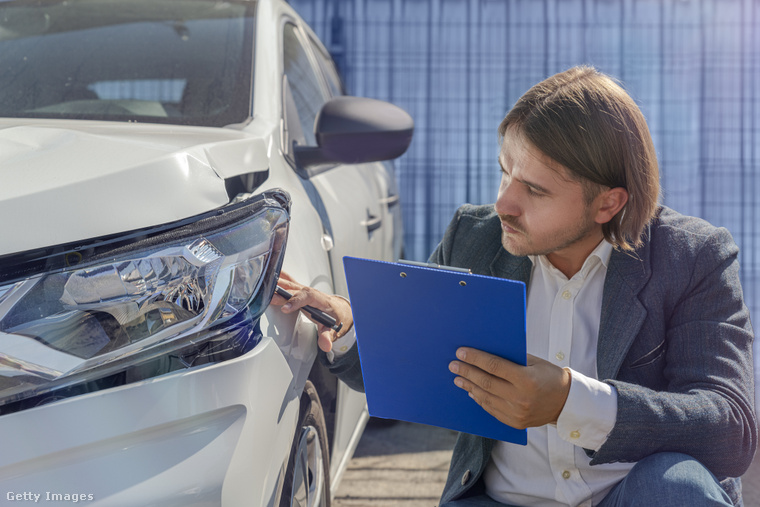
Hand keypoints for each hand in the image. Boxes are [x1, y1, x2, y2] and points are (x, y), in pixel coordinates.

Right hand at [270, 271, 353, 352]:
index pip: (308, 296)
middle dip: (281, 293)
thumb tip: (326, 344)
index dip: (295, 301)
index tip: (285, 308)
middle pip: (294, 289)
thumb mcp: (334, 329)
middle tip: (268, 298)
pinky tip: (267, 274)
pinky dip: (278, 277)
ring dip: (276, 284)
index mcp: (320, 300)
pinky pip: (287, 281)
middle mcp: (310, 292)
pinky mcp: (298, 290)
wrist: (338, 309)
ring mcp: (304, 290)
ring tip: (261, 285)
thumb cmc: (336, 316)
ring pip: (289, 283)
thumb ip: (328, 336)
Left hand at [449, 349, 570, 428]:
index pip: (494, 366)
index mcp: (526, 379)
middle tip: (453, 365)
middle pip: (486, 382)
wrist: (566, 403)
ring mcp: (516, 413)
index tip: (461, 352)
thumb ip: (512, 358)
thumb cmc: (549, 376)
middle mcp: (520, 398)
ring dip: (469, 386)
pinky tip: (471, 391)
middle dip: (467, 372)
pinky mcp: (514, 422)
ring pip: (485, 397)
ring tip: (458, 378)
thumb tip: (485, 351)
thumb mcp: (534, 362)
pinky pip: (491, 409)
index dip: (475, 358)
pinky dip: (479, 399)